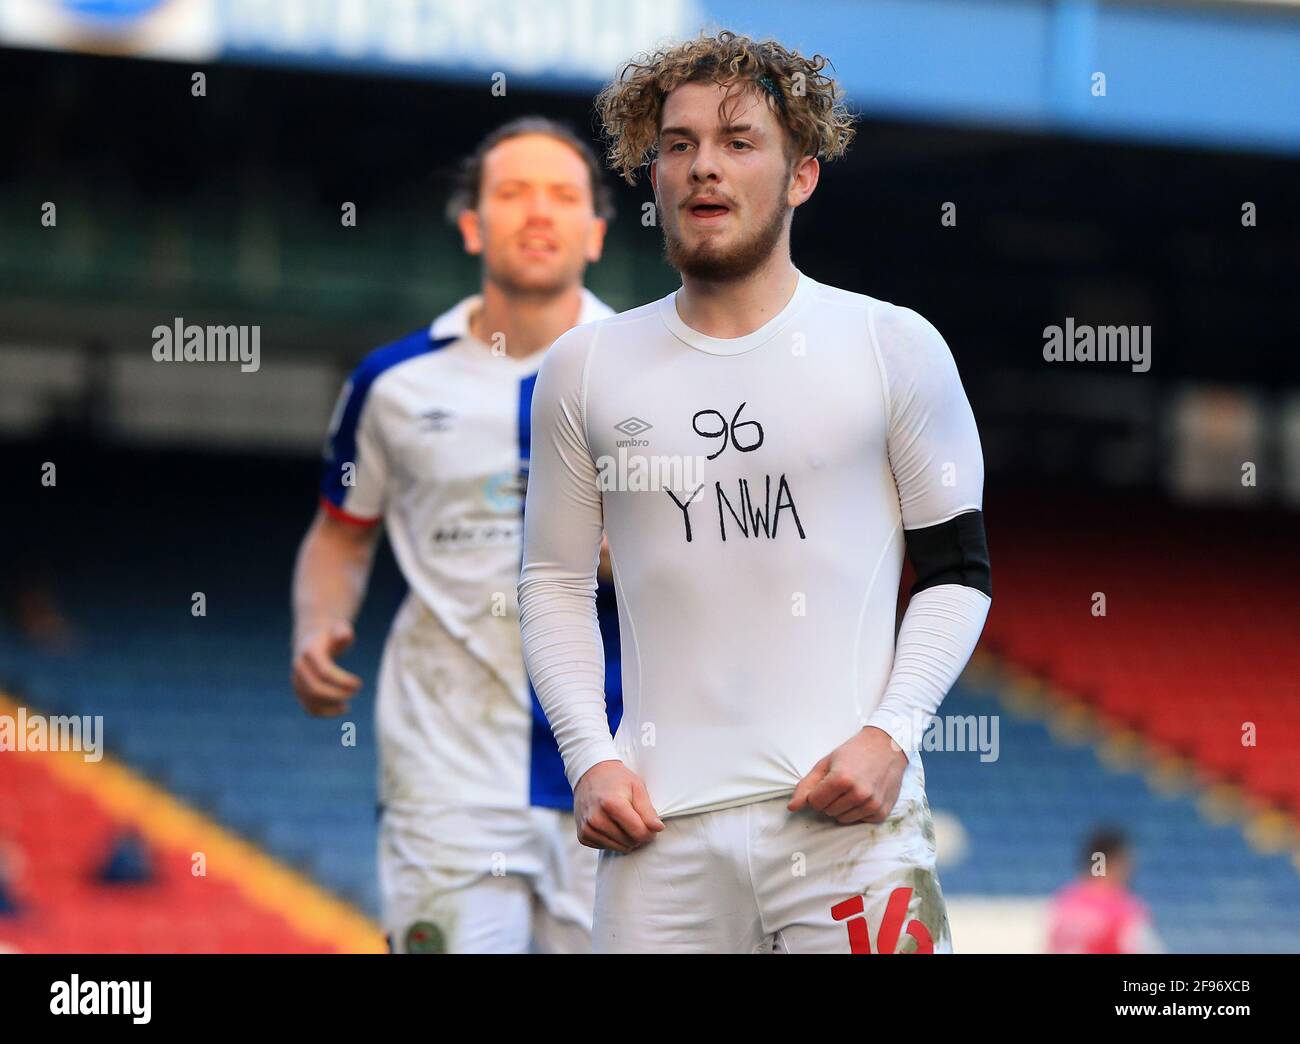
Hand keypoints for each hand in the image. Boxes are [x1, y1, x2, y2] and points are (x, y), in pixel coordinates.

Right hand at [291, 620, 361, 716]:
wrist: (311, 639)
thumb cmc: (331, 634)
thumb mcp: (339, 628)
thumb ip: (342, 632)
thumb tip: (345, 636)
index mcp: (310, 652)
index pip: (324, 672)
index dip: (343, 681)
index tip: (359, 684)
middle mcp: (300, 667)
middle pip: (316, 689)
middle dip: (338, 694)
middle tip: (355, 691)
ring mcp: (297, 680)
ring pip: (310, 701)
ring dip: (331, 706)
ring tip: (347, 705)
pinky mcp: (299, 691)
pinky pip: (309, 708)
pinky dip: (325, 713)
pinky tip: (342, 709)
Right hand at [573, 760, 663, 852]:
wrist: (590, 774)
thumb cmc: (617, 779)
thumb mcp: (637, 787)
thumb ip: (648, 810)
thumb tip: (658, 828)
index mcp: (611, 804)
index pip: (639, 833)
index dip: (650, 831)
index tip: (649, 822)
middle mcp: (595, 819)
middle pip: (630, 842)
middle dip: (638, 834)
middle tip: (635, 818)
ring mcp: (587, 829)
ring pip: (619, 848)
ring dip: (626, 839)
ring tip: (623, 820)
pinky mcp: (583, 836)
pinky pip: (607, 847)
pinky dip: (613, 839)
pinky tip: (611, 824)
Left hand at [788, 727, 908, 823]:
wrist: (887, 747)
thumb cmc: (854, 753)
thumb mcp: (826, 763)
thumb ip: (806, 786)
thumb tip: (792, 808)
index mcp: (841, 779)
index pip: (814, 803)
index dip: (816, 793)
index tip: (825, 782)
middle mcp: (858, 794)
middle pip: (828, 811)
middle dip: (829, 800)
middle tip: (841, 783)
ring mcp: (872, 804)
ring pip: (842, 819)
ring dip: (842, 807)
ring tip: (852, 789)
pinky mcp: (881, 812)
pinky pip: (859, 821)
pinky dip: (858, 811)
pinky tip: (864, 795)